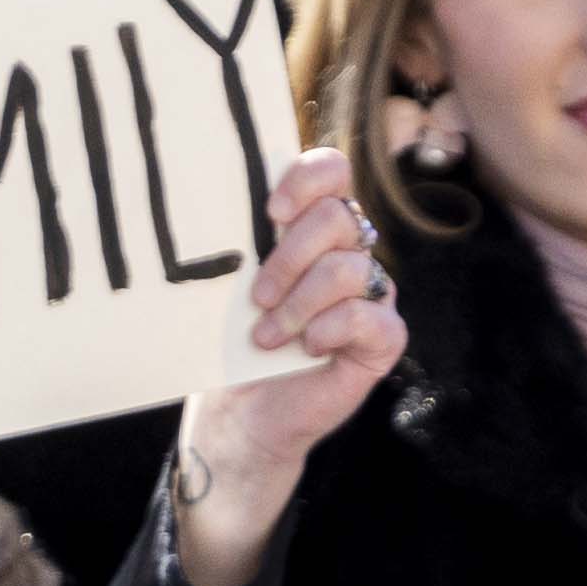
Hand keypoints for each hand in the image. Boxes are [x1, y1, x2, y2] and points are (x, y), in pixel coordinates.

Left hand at [159, 147, 403, 585]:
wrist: (243, 413)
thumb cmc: (233, 343)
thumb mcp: (231, 286)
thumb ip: (241, 243)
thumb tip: (203, 202)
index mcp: (314, 227)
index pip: (332, 172)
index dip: (307, 180)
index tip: (269, 214)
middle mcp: (350, 253)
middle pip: (340, 217)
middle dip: (291, 256)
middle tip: (257, 296)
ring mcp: (371, 295)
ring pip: (351, 269)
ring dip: (301, 303)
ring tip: (268, 335)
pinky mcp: (383, 339)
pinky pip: (375, 318)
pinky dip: (335, 328)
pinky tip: (309, 347)